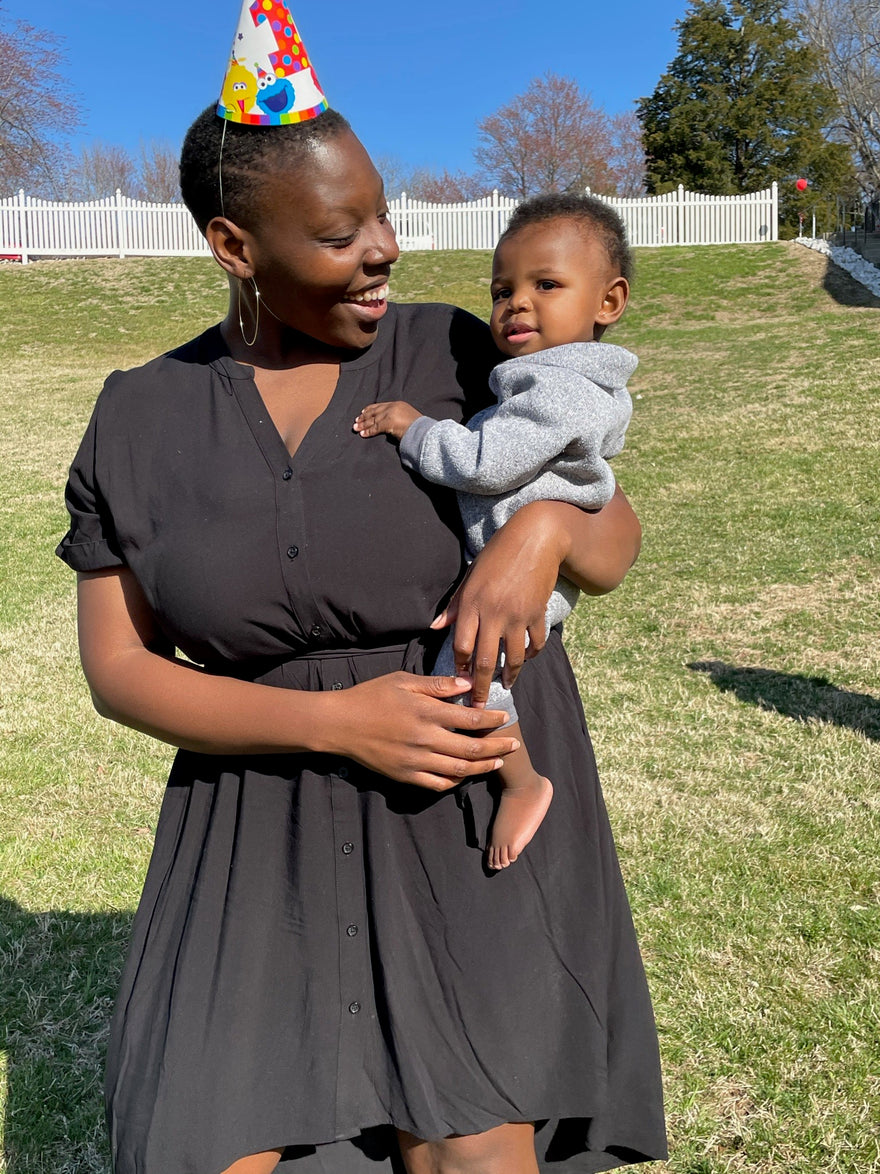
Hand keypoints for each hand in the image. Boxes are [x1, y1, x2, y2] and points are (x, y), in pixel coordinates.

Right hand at [330, 672, 520, 790]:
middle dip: (498, 747)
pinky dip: (456, 781)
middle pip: (472, 748)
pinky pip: (438, 784)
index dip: (492, 720)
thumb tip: (466, 684)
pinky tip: (466, 774)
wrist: (340, 724)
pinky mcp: (405, 776)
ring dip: (483, 767)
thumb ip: (437, 685)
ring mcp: (415, 761)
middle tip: (514, 745)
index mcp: (426, 712)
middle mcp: (424, 739)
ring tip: (498, 762)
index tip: (505, 717)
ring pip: (459, 769)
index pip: (470, 719)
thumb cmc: (371, 696)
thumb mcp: (404, 681)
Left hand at [353, 401, 420, 439]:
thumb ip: (398, 418)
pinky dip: (368, 431)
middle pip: (374, 411)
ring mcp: (391, 413)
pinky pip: (375, 428)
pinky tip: (362, 434)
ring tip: (355, 428)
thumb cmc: (419, 428)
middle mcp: (393, 407)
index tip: (363, 412)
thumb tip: (390, 425)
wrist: (425, 431)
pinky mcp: (388, 422)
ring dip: (363, 424)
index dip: (370, 409)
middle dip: (364, 417)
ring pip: (373, 419)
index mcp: (398, 404)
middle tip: (356, 421)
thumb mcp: (408, 418)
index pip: (380, 406)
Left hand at [431, 506, 563, 705]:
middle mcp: (493, 613)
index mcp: (472, 604)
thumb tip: (435, 628)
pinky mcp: (537, 614)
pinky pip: (534, 644)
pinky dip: (530, 656)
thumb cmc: (498, 556)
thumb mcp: (470, 577)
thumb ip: (454, 605)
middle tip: (478, 706)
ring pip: (512, 658)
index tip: (458, 681)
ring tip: (505, 686)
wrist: (536, 539)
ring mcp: (517, 616)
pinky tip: (525, 661)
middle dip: (479, 687)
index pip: (461, 645)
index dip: (459, 666)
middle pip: (483, 660)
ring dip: (508, 676)